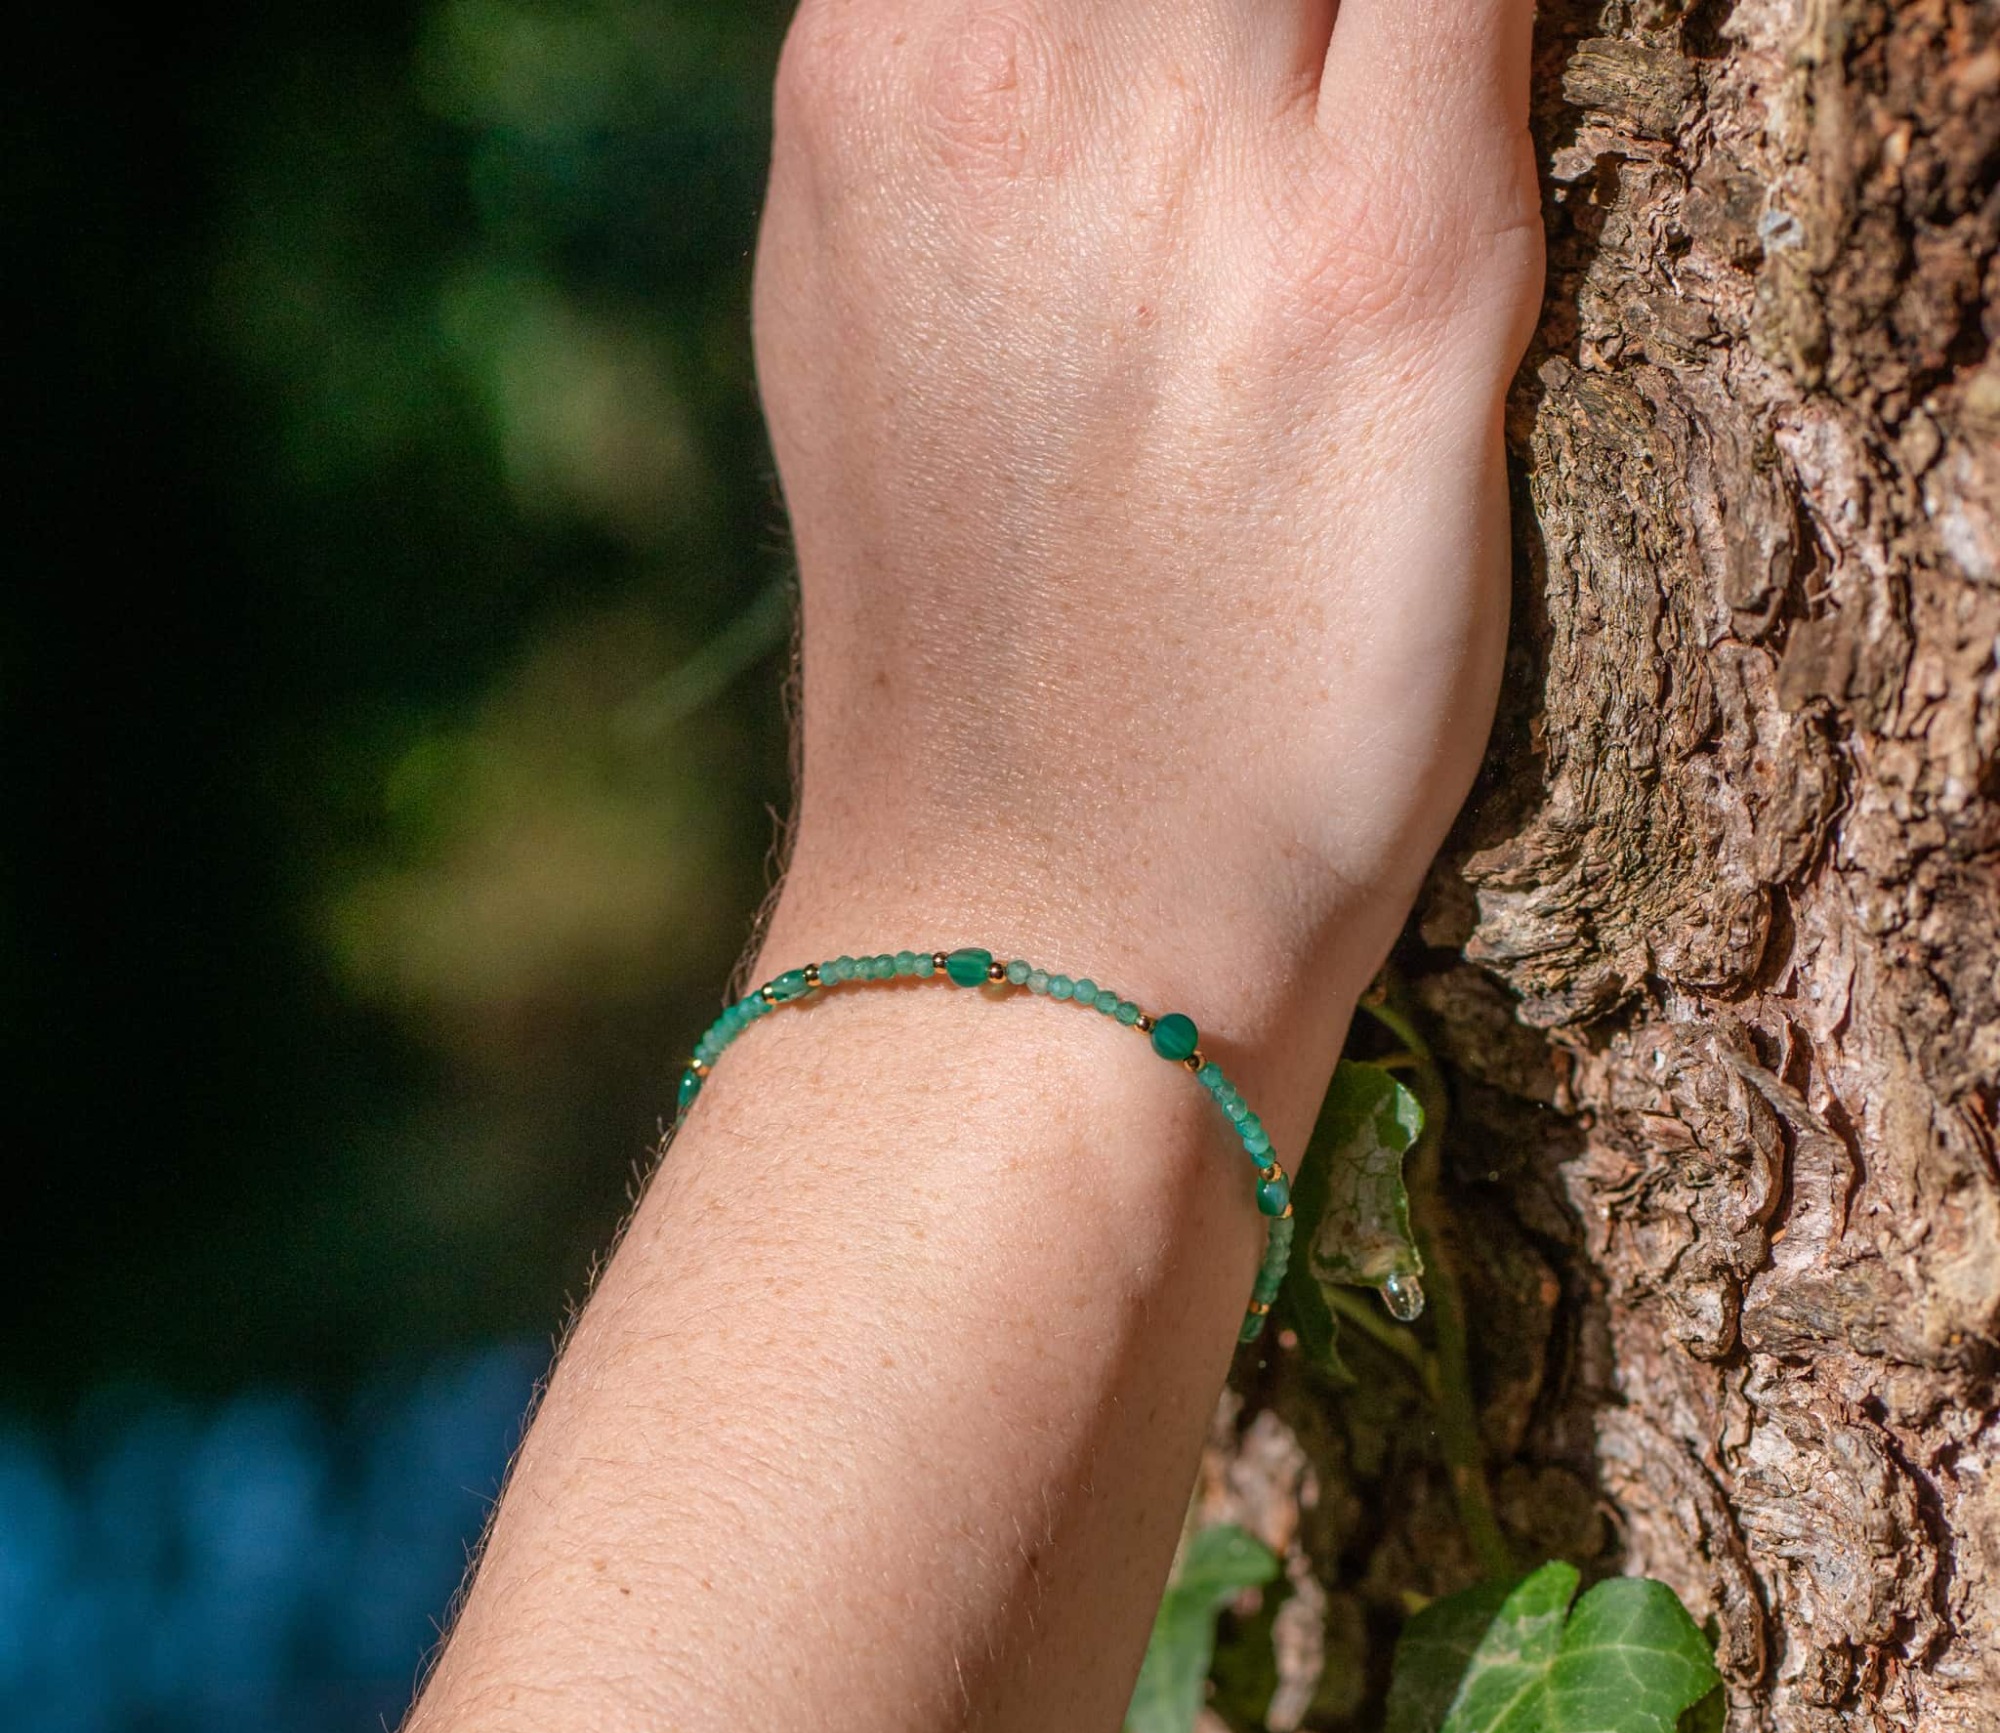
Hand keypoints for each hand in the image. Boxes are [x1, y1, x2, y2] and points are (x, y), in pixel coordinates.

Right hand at [754, 0, 1541, 1059]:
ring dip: (1395, 30)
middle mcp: (1027, 67)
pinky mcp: (1396, 272)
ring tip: (1377, 158)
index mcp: (881, 68)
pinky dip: (1507, 31)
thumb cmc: (975, 654)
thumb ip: (976, 113)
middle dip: (1299, 3)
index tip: (1268, 49)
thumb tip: (1095, 9)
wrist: (1035, 906)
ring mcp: (1212, 161)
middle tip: (1327, 103)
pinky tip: (1476, 143)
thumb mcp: (883, 326)